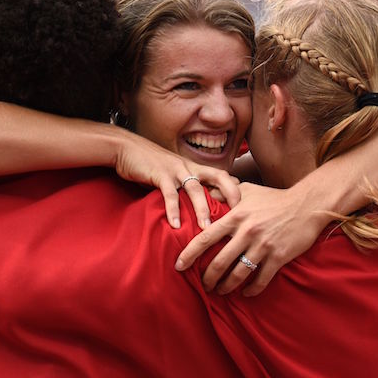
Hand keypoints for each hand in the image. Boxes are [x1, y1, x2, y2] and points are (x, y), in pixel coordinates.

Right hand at [113, 133, 239, 228]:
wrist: (128, 148)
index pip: (223, 176)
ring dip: (202, 208)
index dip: (237, 189)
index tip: (249, 208)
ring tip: (207, 229)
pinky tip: (175, 225)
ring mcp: (176, 169)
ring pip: (195, 188)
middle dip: (231, 194)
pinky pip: (169, 193)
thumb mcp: (175, 174)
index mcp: (196, 167)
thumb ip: (188, 187)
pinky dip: (173, 210)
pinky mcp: (159, 174)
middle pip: (219, 177)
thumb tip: (200, 207)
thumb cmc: (153, 164)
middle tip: (240, 216)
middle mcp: (191, 166)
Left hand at [174, 182, 331, 295]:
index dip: (189, 254)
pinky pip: (260, 279)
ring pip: (238, 274)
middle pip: (219, 262)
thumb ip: (225, 193)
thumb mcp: (248, 191)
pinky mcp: (278, 257)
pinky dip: (251, 290)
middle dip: (208, 278)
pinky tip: (246, 293)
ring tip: (221, 291)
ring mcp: (263, 245)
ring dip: (226, 287)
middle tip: (204, 286)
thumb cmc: (276, 198)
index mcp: (236, 216)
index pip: (205, 238)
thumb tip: (204, 192)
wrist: (308, 205)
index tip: (178, 266)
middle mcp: (246, 232)